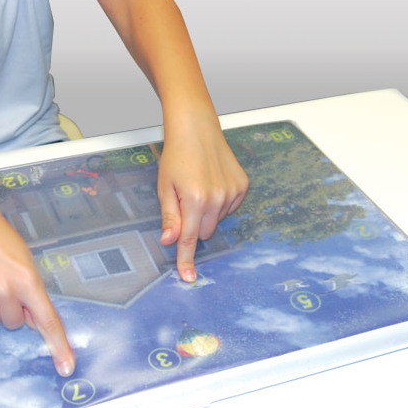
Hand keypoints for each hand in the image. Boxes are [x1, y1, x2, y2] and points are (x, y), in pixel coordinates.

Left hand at [157, 115, 248, 282]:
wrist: (197, 129)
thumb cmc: (177, 156)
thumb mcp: (165, 186)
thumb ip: (170, 216)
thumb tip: (169, 241)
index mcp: (194, 199)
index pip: (188, 239)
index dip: (186, 260)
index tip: (188, 277)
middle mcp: (216, 198)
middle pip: (204, 233)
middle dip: (193, 226)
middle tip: (185, 203)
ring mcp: (232, 192)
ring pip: (217, 221)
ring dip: (207, 213)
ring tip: (198, 187)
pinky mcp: (243, 186)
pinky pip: (230, 209)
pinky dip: (220, 203)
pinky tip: (212, 184)